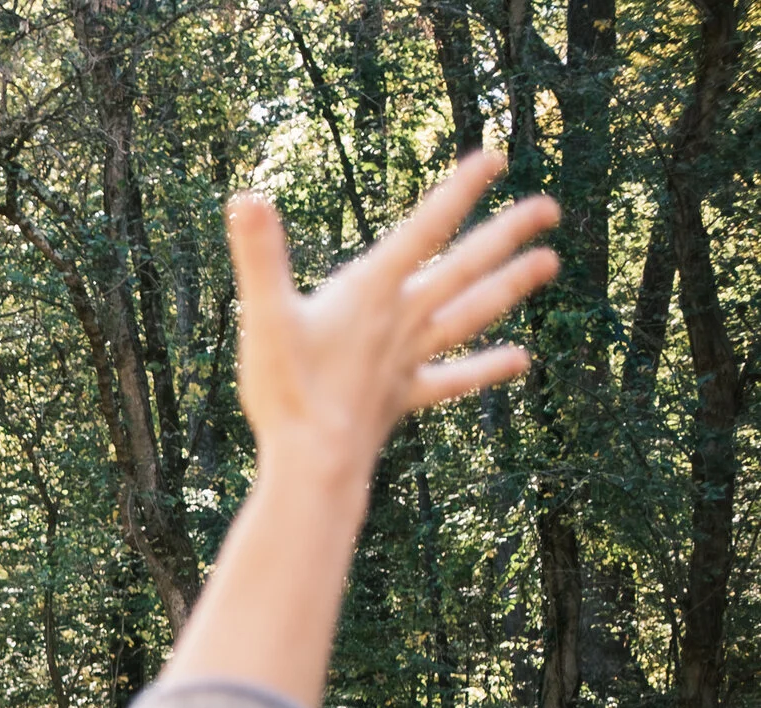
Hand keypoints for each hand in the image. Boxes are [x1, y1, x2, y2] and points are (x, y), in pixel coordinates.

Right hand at [229, 150, 556, 480]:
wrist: (312, 462)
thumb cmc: (285, 390)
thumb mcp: (263, 317)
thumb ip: (259, 256)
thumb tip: (245, 198)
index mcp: (370, 294)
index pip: (423, 231)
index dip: (459, 193)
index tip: (496, 158)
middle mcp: (399, 321)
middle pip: (462, 269)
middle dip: (505, 235)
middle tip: (549, 209)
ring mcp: (406, 359)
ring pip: (469, 315)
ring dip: (509, 287)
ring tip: (549, 263)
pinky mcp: (402, 396)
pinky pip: (452, 380)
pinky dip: (486, 369)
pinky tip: (520, 360)